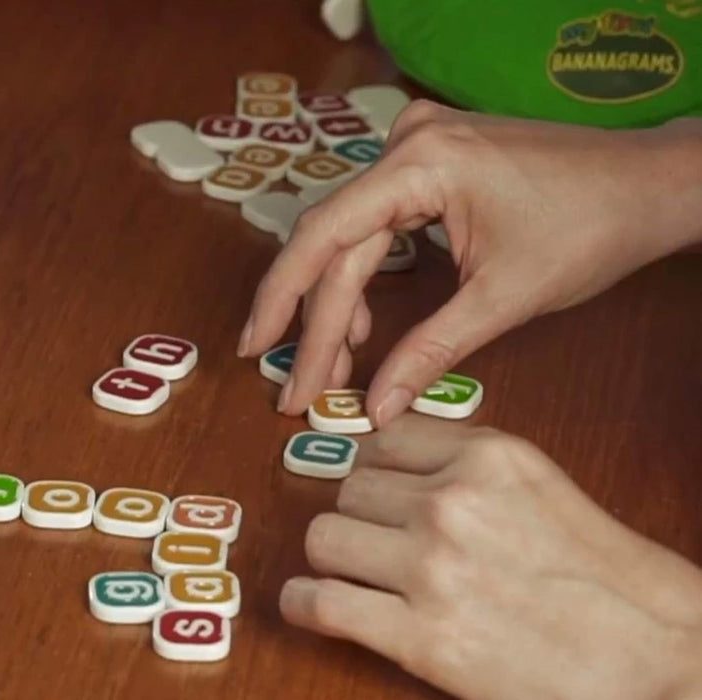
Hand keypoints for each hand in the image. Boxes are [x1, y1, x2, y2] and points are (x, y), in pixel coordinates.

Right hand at [237, 104, 701, 425]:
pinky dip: (364, 276)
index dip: (282, 300)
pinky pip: (374, 225)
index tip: (255, 350)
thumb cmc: (591, 229)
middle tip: (297, 386)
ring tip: (336, 366)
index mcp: (420, 164)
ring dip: (337, 305)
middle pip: (335, 245)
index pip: (325, 238)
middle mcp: (406, 145)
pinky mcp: (427, 166)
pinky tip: (363, 322)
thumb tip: (375, 409)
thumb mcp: (502, 298)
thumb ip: (429, 353)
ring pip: (350, 238)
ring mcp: (415, 149)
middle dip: (315, 323)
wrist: (648, 186)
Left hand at [279, 415, 701, 699]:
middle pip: (350, 487)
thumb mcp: (538, 485)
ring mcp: (432, 567)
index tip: (372, 487)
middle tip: (375, 540)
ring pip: (323, 536)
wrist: (659, 659)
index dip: (373, 467)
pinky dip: (302, 603)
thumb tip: (397, 459)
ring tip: (348, 572)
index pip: (384, 440)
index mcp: (488, 456)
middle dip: (358, 514)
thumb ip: (467, 464)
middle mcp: (453, 501)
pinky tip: (307, 603)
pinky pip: (321, 602)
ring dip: (330, 556)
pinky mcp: (420, 637)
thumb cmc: (607, 576)